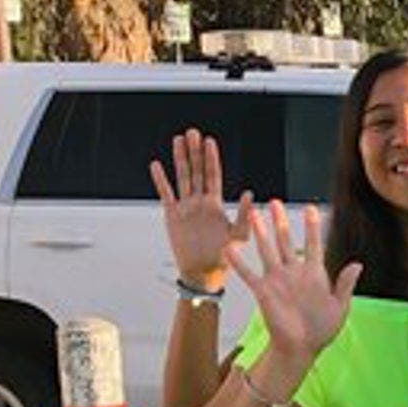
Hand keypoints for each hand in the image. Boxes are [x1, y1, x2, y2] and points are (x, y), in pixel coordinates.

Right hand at [150, 128, 252, 288]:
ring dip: (180, 159)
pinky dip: (161, 180)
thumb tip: (250, 193)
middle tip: (192, 132)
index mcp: (216, 205)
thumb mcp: (239, 235)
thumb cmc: (223, 257)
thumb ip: (244, 215)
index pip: (213, 175)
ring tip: (178, 140)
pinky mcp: (172, 216)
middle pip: (196, 171)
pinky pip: (166, 194)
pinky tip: (157, 165)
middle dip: (195, 152)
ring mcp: (185, 207)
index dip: (211, 158)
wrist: (203, 273)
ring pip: (182, 178)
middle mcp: (200, 202)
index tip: (209, 141)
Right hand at [226, 201, 359, 366]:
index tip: (312, 209)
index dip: (313, 227)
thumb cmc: (322, 330)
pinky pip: (248, 273)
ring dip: (261, 232)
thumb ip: (345, 284)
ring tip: (255, 213)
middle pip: (286, 241)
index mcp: (315, 274)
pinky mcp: (263, 290)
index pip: (314, 244)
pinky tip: (230, 246)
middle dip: (281, 222)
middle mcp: (294, 273)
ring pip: (268, 249)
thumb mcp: (340, 307)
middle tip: (275, 202)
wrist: (301, 348)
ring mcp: (277, 280)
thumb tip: (357, 264)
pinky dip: (239, 261)